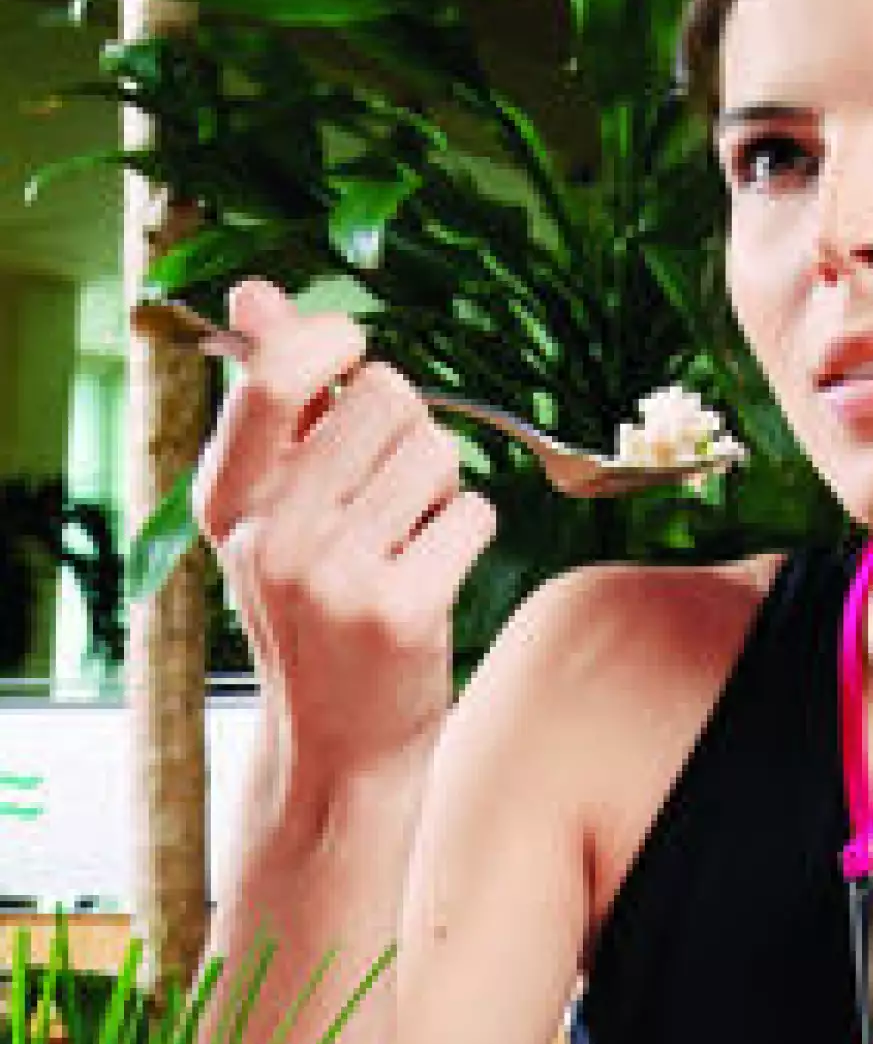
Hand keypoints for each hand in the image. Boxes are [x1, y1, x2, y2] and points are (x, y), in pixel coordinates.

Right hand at [193, 279, 497, 798]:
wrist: (337, 749)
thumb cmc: (316, 618)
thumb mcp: (273, 515)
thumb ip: (274, 405)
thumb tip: (258, 293)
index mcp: (230, 500)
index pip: (277, 373)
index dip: (332, 339)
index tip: (350, 352)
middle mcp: (275, 534)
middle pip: (383, 398)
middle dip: (409, 428)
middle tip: (394, 488)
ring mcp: (337, 575)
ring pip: (435, 452)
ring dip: (441, 486)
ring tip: (409, 538)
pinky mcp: (401, 609)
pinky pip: (471, 513)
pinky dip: (466, 534)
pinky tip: (433, 575)